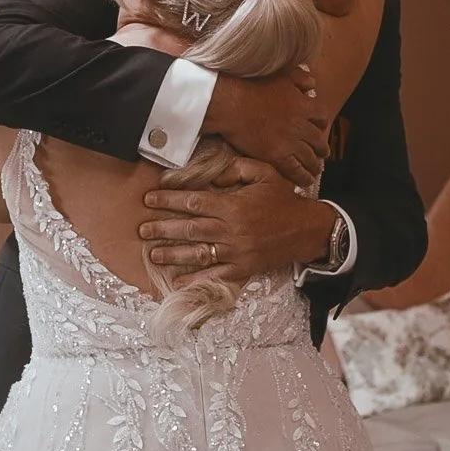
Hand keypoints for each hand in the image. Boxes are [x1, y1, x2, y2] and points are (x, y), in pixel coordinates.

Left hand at [139, 158, 336, 284]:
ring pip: (198, 254)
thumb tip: (212, 175)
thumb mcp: (264, 173)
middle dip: (163, 228)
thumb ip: (237, 169)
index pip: (194, 202)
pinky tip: (178, 281)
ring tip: (153, 253)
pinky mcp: (243, 268)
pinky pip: (215, 275)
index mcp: (233, 206)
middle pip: (190, 229)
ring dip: (173, 254)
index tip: (150, 199)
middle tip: (142, 229)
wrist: (307, 229)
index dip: (169, 200)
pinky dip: (196, 280)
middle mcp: (232, 230)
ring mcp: (237, 252)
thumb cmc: (283, 199)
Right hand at [203, 65, 327, 186]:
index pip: (322, 116)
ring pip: (310, 158)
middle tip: (322, 153)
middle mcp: (301, 125)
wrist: (233, 103)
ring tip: (315, 170)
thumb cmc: (252, 86)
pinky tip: (305, 182)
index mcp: (304, 105)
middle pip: (319, 140)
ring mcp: (291, 142)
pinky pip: (296, 170)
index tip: (319, 127)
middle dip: (322, 148)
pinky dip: (303, 177)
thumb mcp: (282, 75)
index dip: (321, 123)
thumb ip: (300, 79)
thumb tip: (312, 85)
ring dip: (314, 166)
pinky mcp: (277, 156)